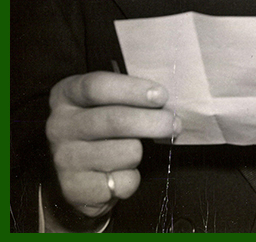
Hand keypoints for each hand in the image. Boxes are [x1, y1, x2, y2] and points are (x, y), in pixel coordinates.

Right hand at [45, 71, 178, 219]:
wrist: (81, 176)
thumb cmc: (104, 128)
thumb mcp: (109, 102)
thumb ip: (129, 97)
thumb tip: (164, 100)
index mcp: (67, 95)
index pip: (98, 87)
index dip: (133, 90)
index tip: (161, 96)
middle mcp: (59, 125)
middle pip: (115, 120)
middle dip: (153, 122)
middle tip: (175, 124)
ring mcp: (64, 159)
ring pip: (125, 152)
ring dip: (141, 153)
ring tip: (134, 151)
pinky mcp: (74, 189)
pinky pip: (122, 182)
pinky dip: (132, 179)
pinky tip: (122, 173)